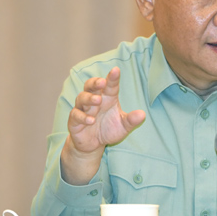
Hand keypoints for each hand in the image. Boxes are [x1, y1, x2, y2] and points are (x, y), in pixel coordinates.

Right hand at [60, 67, 144, 184]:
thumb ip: (131, 120)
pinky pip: (76, 115)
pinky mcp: (74, 121)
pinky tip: (91, 120)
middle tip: (102, 82)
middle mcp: (94, 101)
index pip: (110, 85)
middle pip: (90, 86)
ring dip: (89, 98)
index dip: (112, 78)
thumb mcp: (123, 126)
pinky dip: (82, 116)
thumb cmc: (108, 130)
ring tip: (98, 101)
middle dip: (95, 82)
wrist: (94, 145)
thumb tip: (142, 114)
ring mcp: (83, 109)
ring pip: (81, 98)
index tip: (116, 70)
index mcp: (107, 98)